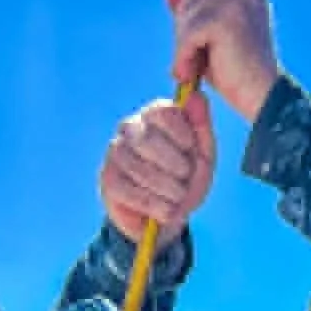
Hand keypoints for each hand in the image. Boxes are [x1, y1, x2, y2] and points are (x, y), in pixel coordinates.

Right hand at [100, 94, 215, 244]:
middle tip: (185, 178)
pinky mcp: (108, 179)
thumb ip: (201, 125)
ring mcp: (115, 153)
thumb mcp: (203, 155)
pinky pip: (130, 191)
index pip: (163, 112)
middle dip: (175, 165)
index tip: (191, 151)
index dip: (182, 134)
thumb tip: (195, 94)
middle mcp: (130, 127)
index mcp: (154, 114)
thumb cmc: (186, 180)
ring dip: (168, 189)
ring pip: (140, 169)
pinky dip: (154, 205)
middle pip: (148, 140)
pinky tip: (166, 211)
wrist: (167, 216)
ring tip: (178, 197)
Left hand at [169, 0, 281, 123]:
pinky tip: (192, 72)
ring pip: (186, 12)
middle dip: (185, 22)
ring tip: (196, 65)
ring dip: (183, 44)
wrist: (260, 97)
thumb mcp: (209, 32)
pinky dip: (184, 56)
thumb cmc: (235, 69)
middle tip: (198, 52)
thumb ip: (193, 6)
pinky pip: (187, 33)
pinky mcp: (225, 19)